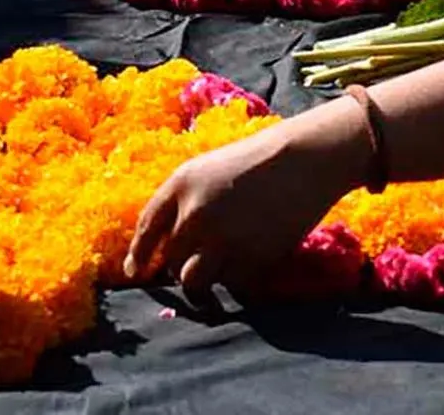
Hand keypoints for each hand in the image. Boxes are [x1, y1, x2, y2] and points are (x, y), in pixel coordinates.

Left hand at [124, 100, 367, 300]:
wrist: (307, 160)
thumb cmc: (260, 160)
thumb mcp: (209, 170)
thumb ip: (184, 203)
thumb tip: (166, 248)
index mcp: (181, 185)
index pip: (147, 230)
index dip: (138, 256)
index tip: (136, 271)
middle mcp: (195, 215)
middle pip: (171, 262)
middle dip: (180, 268)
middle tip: (194, 268)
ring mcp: (222, 240)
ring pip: (196, 281)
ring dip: (204, 281)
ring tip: (218, 273)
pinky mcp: (250, 259)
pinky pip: (231, 283)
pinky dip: (235, 279)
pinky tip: (249, 261)